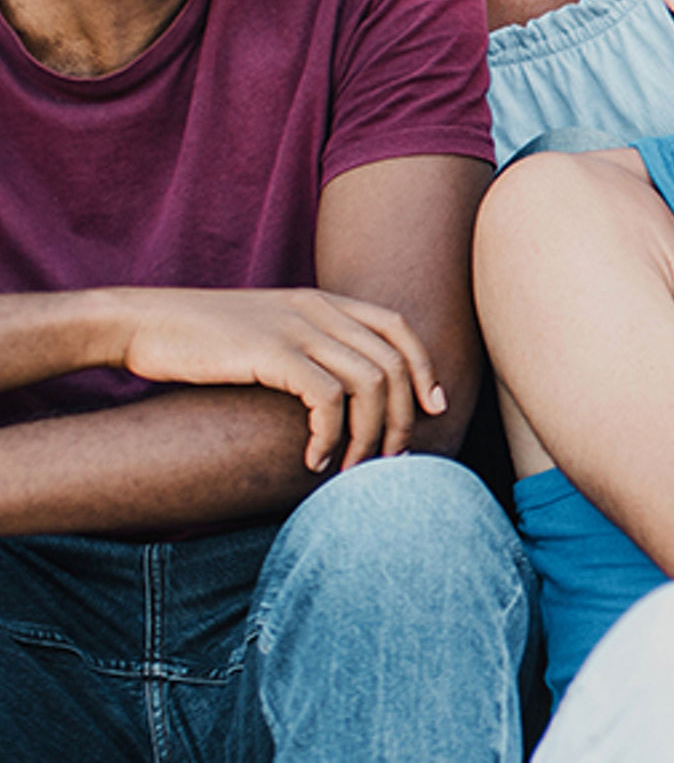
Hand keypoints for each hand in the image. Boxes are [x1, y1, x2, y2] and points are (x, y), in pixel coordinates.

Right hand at [113, 287, 443, 472]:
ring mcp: (297, 328)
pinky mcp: (271, 352)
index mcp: (324, 301)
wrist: (142, 323)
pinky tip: (313, 460)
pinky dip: (330, 435)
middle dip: (403, 418)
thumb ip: (310, 348)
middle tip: (392, 459)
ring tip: (350, 469)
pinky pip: (327, 398)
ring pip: (369, 384)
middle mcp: (319, 310)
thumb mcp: (270, 331)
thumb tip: (344, 396)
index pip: (399, 328)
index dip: (424, 369)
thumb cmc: (202, 339)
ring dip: (369, 436)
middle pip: (392, 364)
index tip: (434, 409)